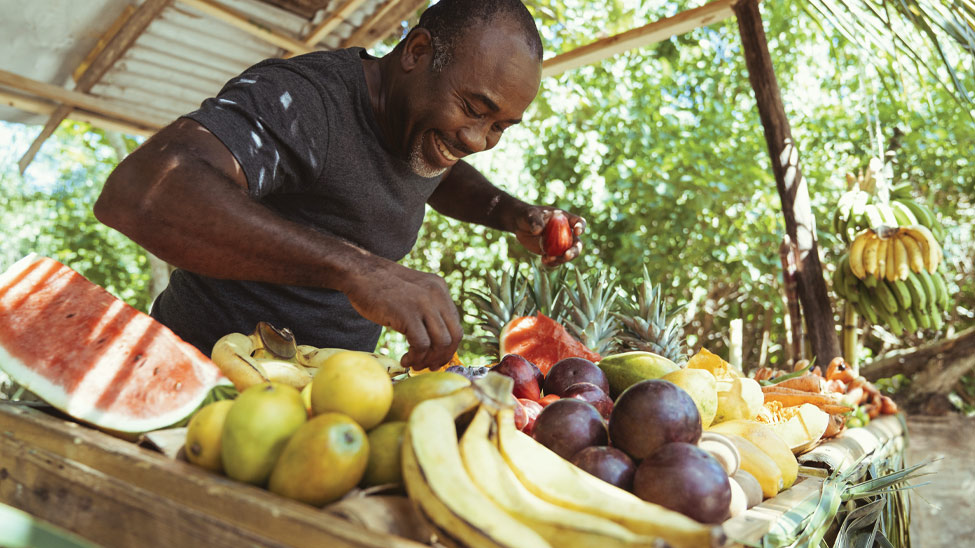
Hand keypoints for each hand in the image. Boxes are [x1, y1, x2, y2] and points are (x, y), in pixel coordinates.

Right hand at [342, 261, 462, 370]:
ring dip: (428, 360)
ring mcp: (423, 303)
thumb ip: (427, 306)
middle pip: (454, 336)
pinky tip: (405, 359)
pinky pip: (421, 344)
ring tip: (414, 363)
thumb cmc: (381, 286)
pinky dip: (415, 357)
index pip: (455, 325)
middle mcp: (436, 294)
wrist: (359, 272)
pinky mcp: (407, 314)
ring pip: (441, 342)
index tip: (437, 358)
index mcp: (440, 288)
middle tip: (428, 366)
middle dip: (442, 357)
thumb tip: (436, 338)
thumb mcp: (413, 290)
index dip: (449, 347)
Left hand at [513, 206, 585, 265]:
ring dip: (562, 259)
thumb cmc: (528, 215)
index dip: (581, 227)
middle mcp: (566, 232)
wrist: (521, 225)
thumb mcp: (530, 215)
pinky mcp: (552, 252)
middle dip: (574, 251)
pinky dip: (552, 263)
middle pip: (577, 243)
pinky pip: (557, 260)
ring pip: (568, 254)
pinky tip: (544, 261)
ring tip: (549, 259)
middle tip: (567, 255)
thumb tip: (538, 231)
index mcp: (565, 219)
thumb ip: (535, 221)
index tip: (577, 232)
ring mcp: (560, 244)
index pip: (579, 222)